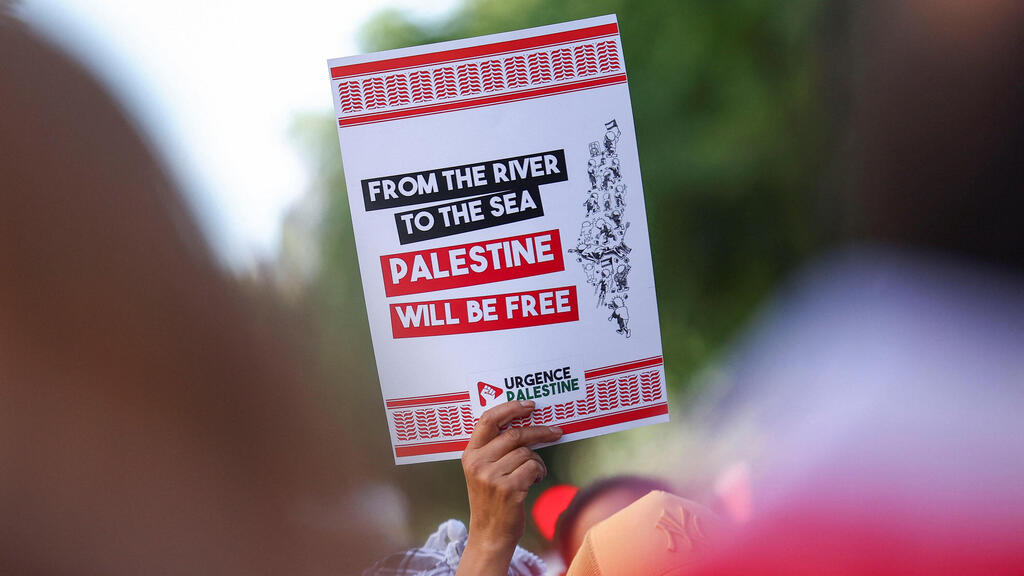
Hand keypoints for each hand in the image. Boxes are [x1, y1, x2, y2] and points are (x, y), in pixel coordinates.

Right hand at [455, 400, 562, 575]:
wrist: (489, 535)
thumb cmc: (491, 501)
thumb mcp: (482, 472)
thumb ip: (494, 449)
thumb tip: (524, 424)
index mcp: (470, 454)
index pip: (487, 420)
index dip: (510, 408)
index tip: (529, 405)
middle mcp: (478, 463)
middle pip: (514, 434)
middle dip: (539, 431)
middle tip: (556, 431)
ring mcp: (492, 476)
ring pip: (527, 453)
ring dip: (538, 461)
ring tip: (536, 472)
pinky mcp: (509, 488)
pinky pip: (534, 467)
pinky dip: (540, 471)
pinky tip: (536, 480)